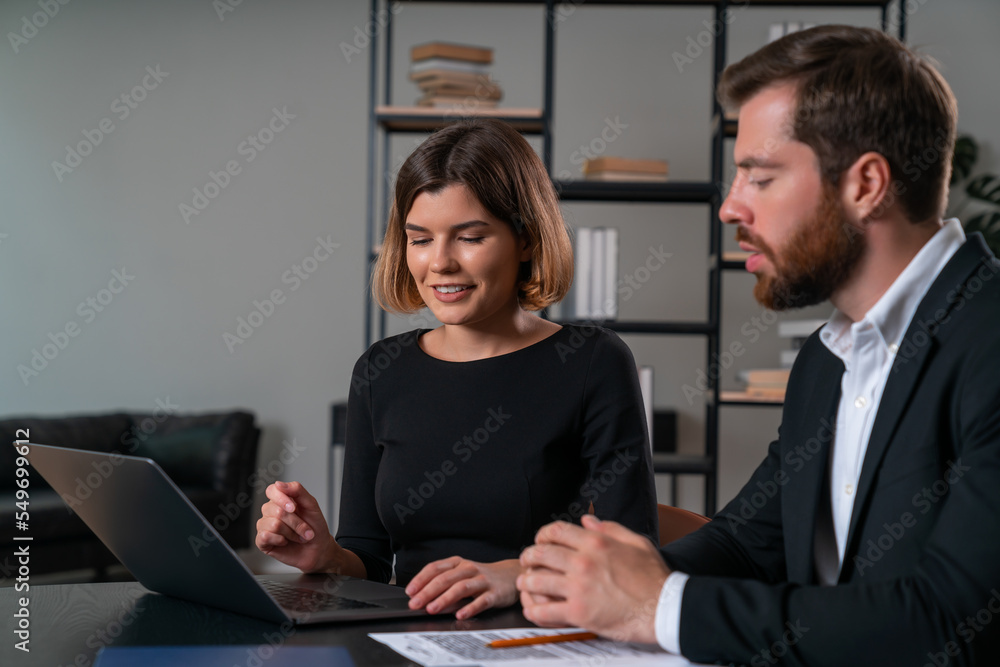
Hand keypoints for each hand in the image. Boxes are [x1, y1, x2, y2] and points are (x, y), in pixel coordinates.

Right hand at [255, 481, 338, 572]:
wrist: (318, 549)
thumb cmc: (315, 527)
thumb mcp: (311, 505)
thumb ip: (297, 490)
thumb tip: (279, 484)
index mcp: (281, 499)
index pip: (272, 490)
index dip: (281, 498)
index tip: (294, 508)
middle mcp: (270, 511)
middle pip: (276, 511)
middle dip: (296, 523)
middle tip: (306, 530)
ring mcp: (265, 526)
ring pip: (273, 524)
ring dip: (292, 533)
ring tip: (298, 537)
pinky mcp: (262, 541)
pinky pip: (264, 536)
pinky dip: (280, 540)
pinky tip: (285, 542)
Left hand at [405, 557, 520, 619]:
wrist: (511, 575)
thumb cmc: (482, 577)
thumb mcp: (462, 576)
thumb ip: (444, 586)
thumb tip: (424, 600)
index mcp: (458, 563)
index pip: (435, 568)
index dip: (421, 579)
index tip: (410, 591)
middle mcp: (469, 569)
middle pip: (445, 578)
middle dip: (428, 592)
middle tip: (415, 603)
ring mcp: (482, 580)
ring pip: (461, 588)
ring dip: (444, 599)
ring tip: (432, 609)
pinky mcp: (495, 593)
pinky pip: (481, 601)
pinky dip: (470, 608)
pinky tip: (460, 614)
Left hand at [517, 515, 669, 643]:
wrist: (665, 608)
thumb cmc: (654, 577)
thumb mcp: (636, 542)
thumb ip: (610, 528)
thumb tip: (588, 519)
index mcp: (596, 542)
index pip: (557, 531)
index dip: (542, 535)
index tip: (540, 541)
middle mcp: (583, 561)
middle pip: (541, 554)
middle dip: (529, 557)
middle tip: (526, 562)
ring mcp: (579, 587)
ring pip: (538, 581)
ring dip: (527, 582)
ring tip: (525, 583)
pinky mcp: (578, 612)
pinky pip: (545, 611)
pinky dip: (534, 610)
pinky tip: (533, 609)